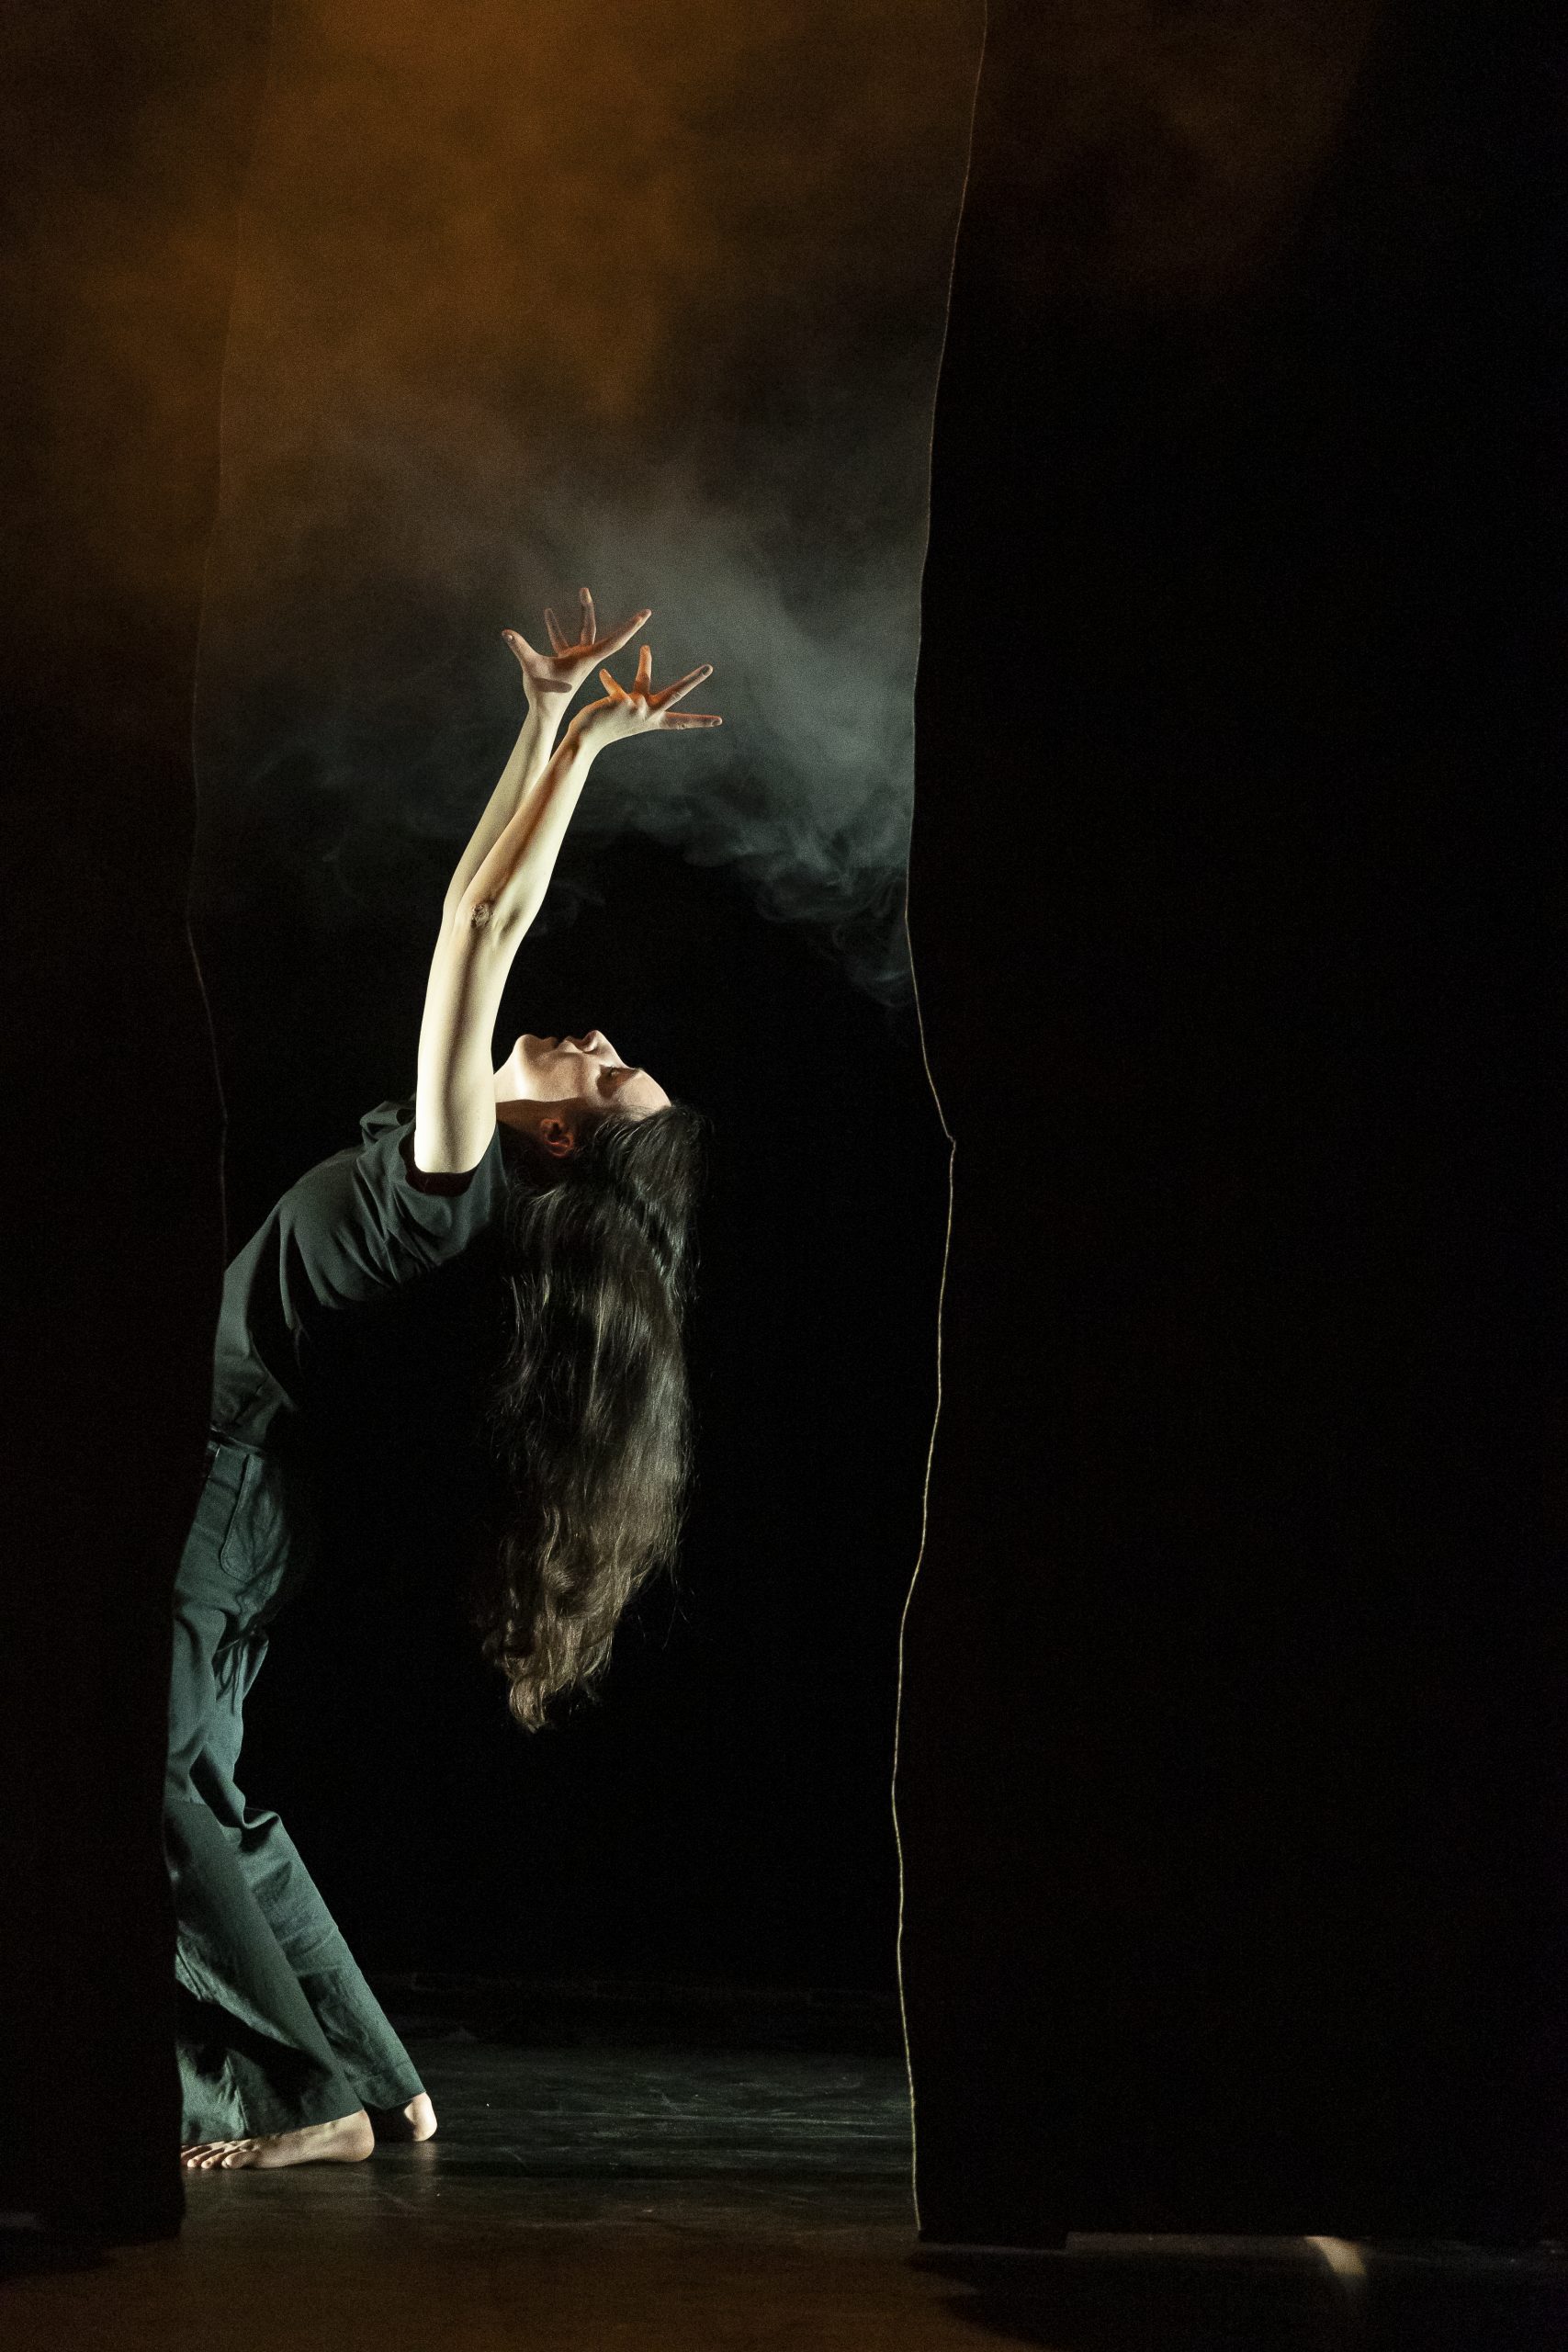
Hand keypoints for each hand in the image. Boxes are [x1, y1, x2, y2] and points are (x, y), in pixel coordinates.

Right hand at [502, 587, 651, 706]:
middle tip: (596, 589)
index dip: (630, 627)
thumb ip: (520, 649)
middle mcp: (585, 657)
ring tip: (583, 591)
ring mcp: (576, 659)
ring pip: (583, 632)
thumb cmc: (544, 694)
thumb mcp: (531, 667)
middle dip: (594, 609)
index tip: (646, 614)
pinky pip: (563, 640)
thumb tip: (506, 633)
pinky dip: (556, 628)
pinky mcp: (565, 662)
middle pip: (595, 628)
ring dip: (583, 613)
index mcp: (586, 658)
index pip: (614, 640)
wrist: (544, 715)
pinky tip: (549, 614)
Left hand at [569, 644, 721, 750]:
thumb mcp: (631, 714)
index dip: (701, 721)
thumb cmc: (608, 727)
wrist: (588, 740)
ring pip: (644, 680)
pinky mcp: (622, 702)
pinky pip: (614, 685)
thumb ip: (641, 699)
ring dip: (645, 663)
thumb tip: (646, 689)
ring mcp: (637, 709)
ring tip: (645, 647)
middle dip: (693, 679)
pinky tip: (603, 675)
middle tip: (709, 667)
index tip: (720, 721)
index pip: (681, 722)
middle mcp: (649, 715)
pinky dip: (608, 681)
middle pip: (676, 693)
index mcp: (653, 721)